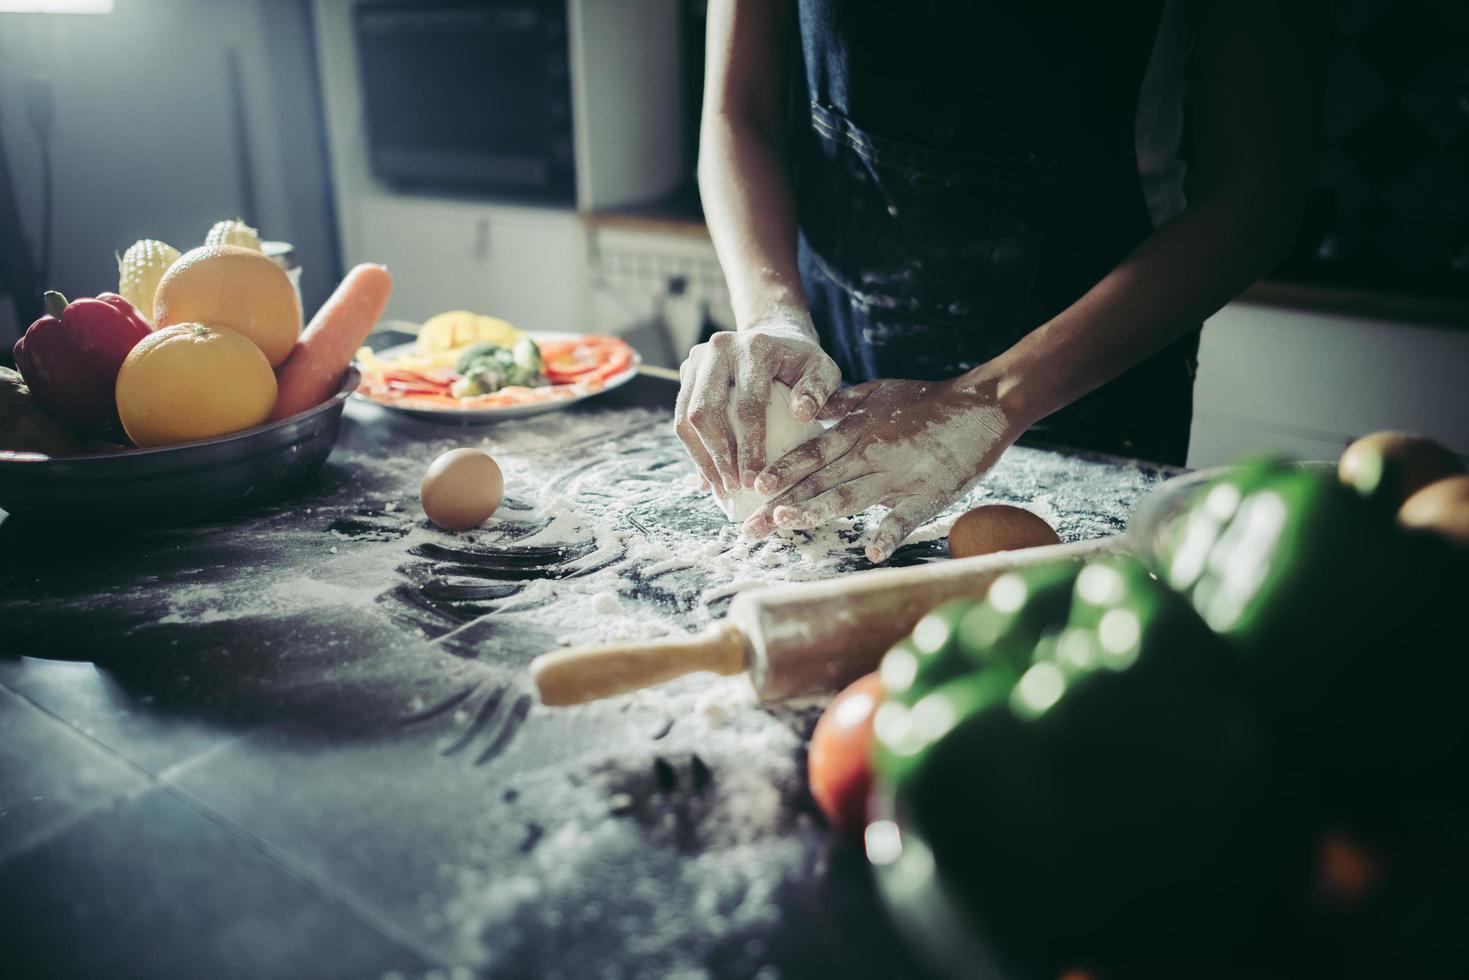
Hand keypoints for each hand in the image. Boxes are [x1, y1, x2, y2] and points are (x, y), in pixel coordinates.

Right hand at [674, 316, 841, 495]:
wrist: (776, 337)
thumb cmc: (802, 362)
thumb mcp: (823, 370)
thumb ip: (819, 390)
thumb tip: (803, 414)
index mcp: (754, 347)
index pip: (747, 404)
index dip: (748, 446)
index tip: (754, 479)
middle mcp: (719, 348)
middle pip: (705, 410)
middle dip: (718, 455)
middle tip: (734, 487)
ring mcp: (697, 358)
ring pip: (685, 417)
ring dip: (701, 457)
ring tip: (720, 487)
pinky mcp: (687, 372)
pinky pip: (681, 417)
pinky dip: (693, 449)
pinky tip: (709, 475)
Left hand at [744, 377, 1018, 562]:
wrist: (981, 405)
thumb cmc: (927, 399)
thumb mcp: (877, 391)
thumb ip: (840, 402)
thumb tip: (806, 407)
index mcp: (857, 431)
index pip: (810, 453)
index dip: (782, 470)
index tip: (753, 486)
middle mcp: (870, 454)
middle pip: (819, 482)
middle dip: (782, 504)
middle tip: (750, 527)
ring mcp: (898, 476)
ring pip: (849, 497)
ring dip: (817, 511)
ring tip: (788, 523)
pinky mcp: (928, 494)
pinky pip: (905, 517)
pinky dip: (889, 533)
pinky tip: (872, 551)